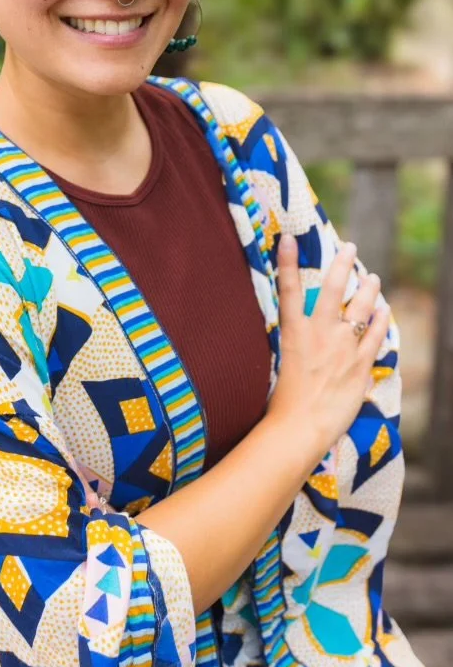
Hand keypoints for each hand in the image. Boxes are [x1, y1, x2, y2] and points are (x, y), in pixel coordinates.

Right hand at [267, 234, 390, 456]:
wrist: (300, 427)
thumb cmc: (283, 403)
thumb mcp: (282, 365)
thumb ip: (295, 347)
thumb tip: (301, 338)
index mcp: (292, 333)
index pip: (287, 289)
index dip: (287, 262)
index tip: (288, 239)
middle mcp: (318, 334)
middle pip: (331, 289)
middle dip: (342, 264)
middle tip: (350, 247)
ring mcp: (342, 348)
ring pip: (360, 309)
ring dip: (368, 290)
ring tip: (372, 277)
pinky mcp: (360, 365)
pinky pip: (375, 336)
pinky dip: (381, 321)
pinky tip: (384, 311)